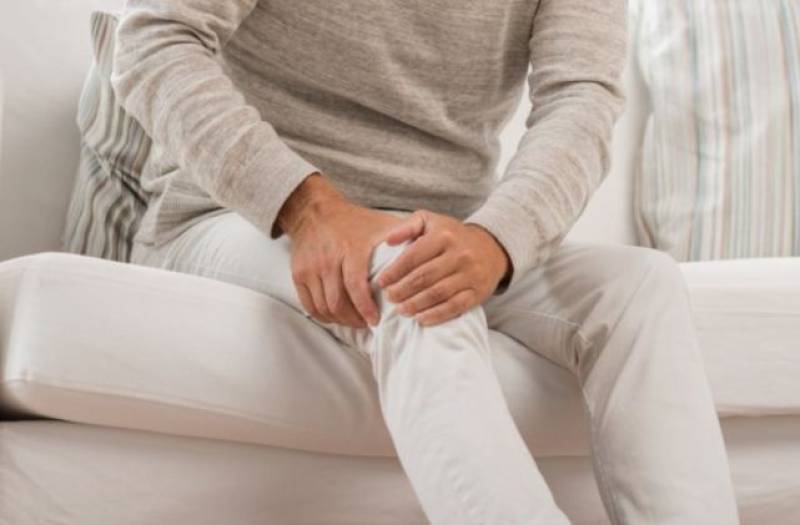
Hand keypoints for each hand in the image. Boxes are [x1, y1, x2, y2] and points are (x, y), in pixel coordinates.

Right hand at [277, 173, 402, 327]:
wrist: (315, 211)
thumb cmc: (355, 221)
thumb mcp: (381, 225)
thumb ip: (405, 239)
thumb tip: (431, 254)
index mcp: (351, 249)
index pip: (355, 286)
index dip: (365, 308)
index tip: (375, 321)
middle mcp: (328, 260)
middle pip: (338, 302)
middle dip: (354, 320)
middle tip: (368, 324)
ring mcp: (310, 268)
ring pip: (323, 307)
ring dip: (340, 320)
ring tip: (355, 322)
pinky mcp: (298, 274)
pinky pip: (310, 305)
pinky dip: (323, 316)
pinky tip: (337, 317)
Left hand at [375, 209, 510, 325]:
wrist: (491, 247)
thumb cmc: (451, 235)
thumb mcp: (430, 221)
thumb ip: (407, 226)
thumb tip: (388, 241)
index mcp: (443, 236)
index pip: (413, 256)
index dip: (394, 271)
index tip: (381, 282)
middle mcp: (459, 254)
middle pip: (423, 277)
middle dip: (402, 290)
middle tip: (389, 297)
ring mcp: (470, 274)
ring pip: (437, 293)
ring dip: (415, 304)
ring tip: (400, 310)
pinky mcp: (478, 292)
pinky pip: (455, 307)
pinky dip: (436, 315)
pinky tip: (421, 319)